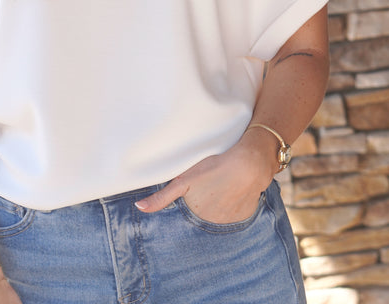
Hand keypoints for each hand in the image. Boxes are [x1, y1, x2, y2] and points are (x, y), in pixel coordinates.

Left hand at [135, 132, 275, 223]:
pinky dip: (232, 205)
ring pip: (218, 215)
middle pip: (202, 215)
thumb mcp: (183, 180)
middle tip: (208, 186)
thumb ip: (161, 197)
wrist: (249, 164)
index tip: (195, 193)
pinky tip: (232, 190)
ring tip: (220, 186)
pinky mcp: (244, 216)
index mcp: (196, 215)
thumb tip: (139, 207)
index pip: (187, 215)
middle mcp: (212, 224)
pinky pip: (234, 214)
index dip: (189, 202)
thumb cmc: (214, 168)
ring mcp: (230, 222)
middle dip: (203, 204)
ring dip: (217, 205)